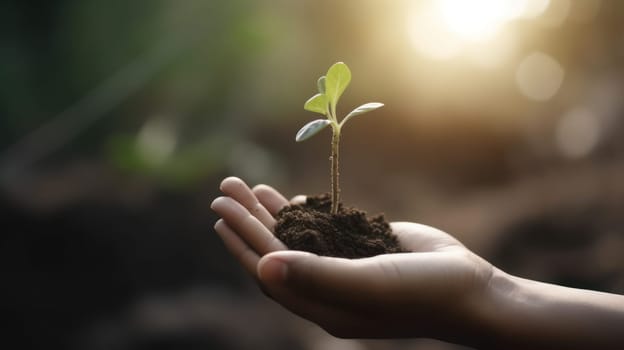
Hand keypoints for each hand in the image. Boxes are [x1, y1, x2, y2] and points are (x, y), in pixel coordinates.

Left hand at [211, 177, 493, 342]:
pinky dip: (303, 211)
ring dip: (269, 210)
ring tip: (245, 183)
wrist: (470, 288)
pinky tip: (285, 196)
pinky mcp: (359, 249)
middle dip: (248, 218)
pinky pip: (321, 229)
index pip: (268, 271)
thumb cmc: (423, 293)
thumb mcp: (370, 284)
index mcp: (322, 304)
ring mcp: (342, 267)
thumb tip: (263, 266)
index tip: (221, 213)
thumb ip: (317, 275)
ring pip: (295, 237)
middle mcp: (326, 287)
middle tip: (225, 186)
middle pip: (275, 250)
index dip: (242, 242)